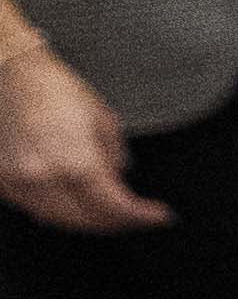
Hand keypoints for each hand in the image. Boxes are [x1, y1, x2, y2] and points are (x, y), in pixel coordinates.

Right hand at [0, 46, 162, 232]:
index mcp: (74, 163)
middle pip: (86, 220)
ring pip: (58, 220)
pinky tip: (75, 203)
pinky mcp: (1, 182)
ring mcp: (17, 183)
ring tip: (110, 214)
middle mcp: (43, 179)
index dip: (141, 216)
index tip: (161, 216)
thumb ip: (114, 157)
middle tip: (138, 217)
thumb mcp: (102, 121)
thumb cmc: (56, 90)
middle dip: (117, 223)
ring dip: (87, 221)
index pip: (114, 207)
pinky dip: (58, 211)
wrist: (10, 75)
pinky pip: (34, 208)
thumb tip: (119, 180)